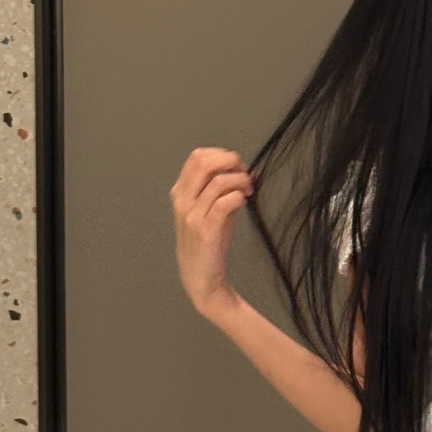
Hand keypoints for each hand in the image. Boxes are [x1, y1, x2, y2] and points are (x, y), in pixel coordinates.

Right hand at [170, 146, 254, 315]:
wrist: (200, 277)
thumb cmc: (209, 242)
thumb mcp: (213, 210)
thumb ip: (226, 190)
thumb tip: (250, 170)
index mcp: (181, 192)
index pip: (197, 157)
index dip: (221, 154)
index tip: (236, 165)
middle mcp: (183, 200)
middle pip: (204, 162)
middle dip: (230, 161)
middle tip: (244, 172)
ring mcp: (192, 215)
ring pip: (218, 181)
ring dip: (239, 180)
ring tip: (248, 190)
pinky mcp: (206, 230)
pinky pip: (225, 202)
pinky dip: (238, 197)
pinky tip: (243, 202)